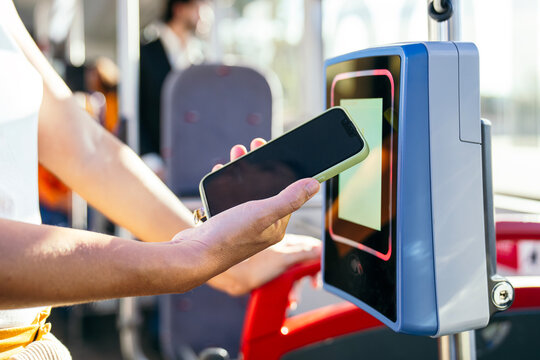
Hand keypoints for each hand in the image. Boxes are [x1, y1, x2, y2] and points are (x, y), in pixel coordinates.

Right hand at [206, 138, 321, 294]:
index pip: (286, 193)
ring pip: (246, 190)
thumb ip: (289, 198)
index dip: (282, 171)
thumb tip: (314, 184)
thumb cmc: (229, 237)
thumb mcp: (263, 213)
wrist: (193, 254)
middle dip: (259, 166)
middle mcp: (261, 226)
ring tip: (237, 152)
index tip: (277, 150)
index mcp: (276, 226)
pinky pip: (230, 197)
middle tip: (254, 145)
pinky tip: (221, 171)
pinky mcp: (225, 222)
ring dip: (242, 170)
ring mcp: (242, 225)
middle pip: (265, 188)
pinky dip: (227, 182)